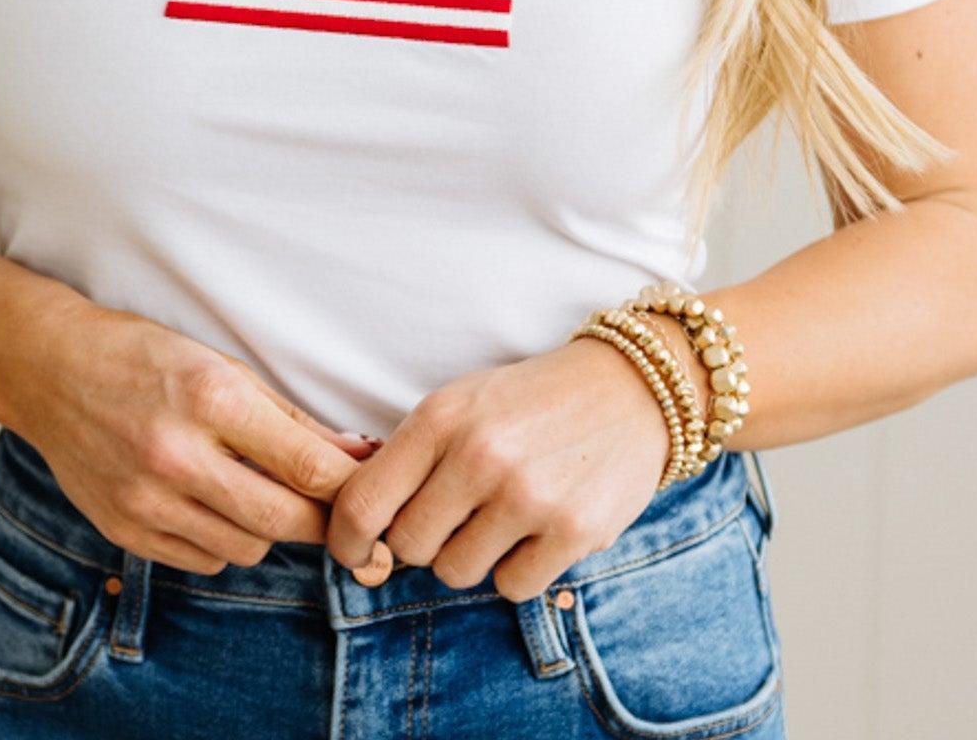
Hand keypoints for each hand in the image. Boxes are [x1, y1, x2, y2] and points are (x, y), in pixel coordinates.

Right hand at [0, 289, 392, 580]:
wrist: (50, 371)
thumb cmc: (145, 357)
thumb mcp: (223, 366)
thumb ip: (290, 418)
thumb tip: (357, 455)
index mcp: (211, 398)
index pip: (307, 465)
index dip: (351, 486)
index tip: (374, 490)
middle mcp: (177, 454)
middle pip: (284, 520)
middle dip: (321, 520)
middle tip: (334, 507)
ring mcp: (147, 499)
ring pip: (248, 547)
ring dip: (267, 526)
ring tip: (256, 488)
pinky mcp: (125, 530)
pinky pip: (204, 560)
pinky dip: (222, 540)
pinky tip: (210, 502)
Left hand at [324, 337, 674, 602]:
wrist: (628, 388)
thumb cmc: (529, 401)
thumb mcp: (460, 403)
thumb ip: (410, 456)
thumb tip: (356, 524)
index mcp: (440, 417)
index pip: (363, 504)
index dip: (348, 542)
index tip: (355, 553)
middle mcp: (479, 455)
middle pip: (409, 547)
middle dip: (424, 540)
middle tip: (454, 515)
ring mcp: (528, 495)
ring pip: (457, 572)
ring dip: (472, 555)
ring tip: (501, 515)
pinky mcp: (573, 531)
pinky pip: (512, 587)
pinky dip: (518, 569)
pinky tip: (536, 530)